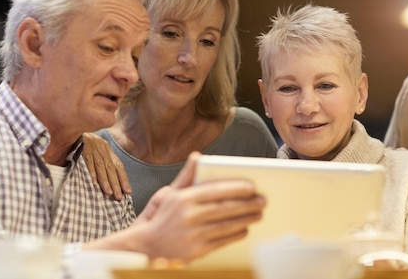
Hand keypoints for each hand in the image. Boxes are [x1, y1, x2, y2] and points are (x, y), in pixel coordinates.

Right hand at [82, 132, 131, 199]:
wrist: (73, 124)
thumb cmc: (84, 140)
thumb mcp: (96, 147)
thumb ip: (102, 159)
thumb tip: (109, 177)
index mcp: (107, 149)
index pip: (118, 165)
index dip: (123, 179)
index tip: (128, 192)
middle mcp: (102, 148)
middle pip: (111, 168)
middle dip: (116, 183)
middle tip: (119, 197)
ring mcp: (93, 148)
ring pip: (101, 166)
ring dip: (105, 181)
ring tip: (109, 193)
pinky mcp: (82, 148)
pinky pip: (87, 162)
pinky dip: (91, 172)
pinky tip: (94, 183)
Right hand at [135, 152, 265, 260]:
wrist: (145, 247)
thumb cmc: (160, 218)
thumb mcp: (168, 193)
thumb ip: (187, 176)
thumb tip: (197, 156)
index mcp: (183, 199)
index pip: (214, 191)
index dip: (235, 188)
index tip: (251, 186)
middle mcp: (188, 216)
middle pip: (224, 208)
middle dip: (246, 204)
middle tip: (262, 200)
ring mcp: (193, 234)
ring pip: (226, 225)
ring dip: (245, 219)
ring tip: (258, 213)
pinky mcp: (196, 251)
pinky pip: (221, 241)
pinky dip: (235, 234)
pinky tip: (245, 228)